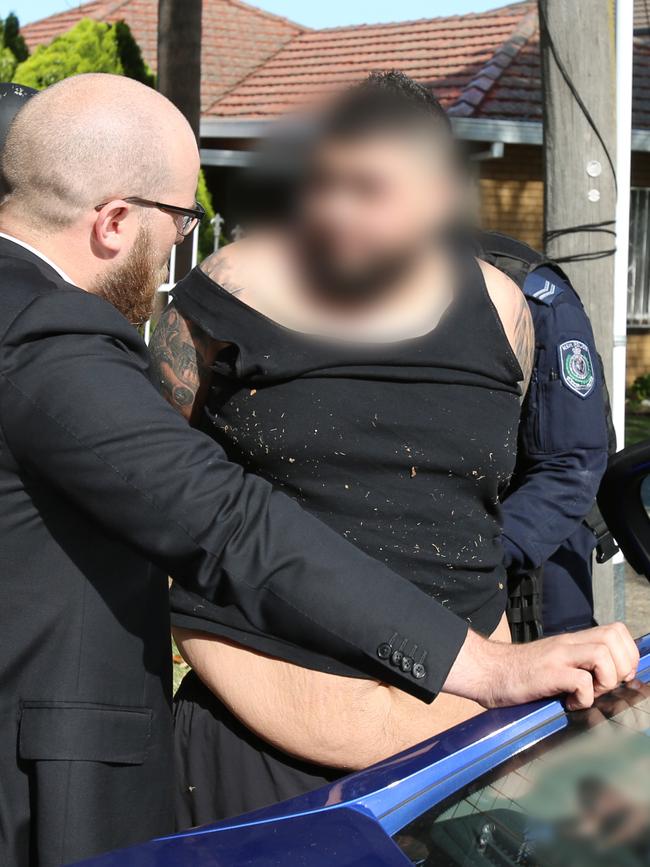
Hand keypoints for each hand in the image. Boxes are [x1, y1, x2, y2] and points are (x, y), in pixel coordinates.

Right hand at [443, 622, 638, 710]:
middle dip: (622, 665)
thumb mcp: (553, 663)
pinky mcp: (548, 673)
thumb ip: (576, 665)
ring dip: (605, 680)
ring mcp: (558, 656)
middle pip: (614, 637)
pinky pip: (582, 681)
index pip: (615, 631)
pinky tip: (569, 703)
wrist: (486, 671)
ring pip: (603, 654)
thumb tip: (606, 682)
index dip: (626, 653)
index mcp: (571, 641)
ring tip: (590, 693)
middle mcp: (568, 643)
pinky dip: (584, 698)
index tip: (618, 676)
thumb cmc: (517, 674)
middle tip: (606, 685)